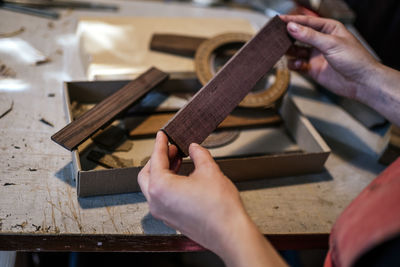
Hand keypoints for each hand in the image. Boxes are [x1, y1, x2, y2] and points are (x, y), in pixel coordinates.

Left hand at [138, 132, 247, 254]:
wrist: (229, 233)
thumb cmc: (219, 208)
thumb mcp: (209, 171)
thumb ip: (198, 155)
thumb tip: (194, 149)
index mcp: (161, 187)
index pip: (156, 159)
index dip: (160, 144)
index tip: (162, 136)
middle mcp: (156, 202)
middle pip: (147, 174)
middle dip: (158, 158)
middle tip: (172, 148)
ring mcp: (162, 213)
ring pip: (153, 187)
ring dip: (163, 171)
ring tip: (178, 160)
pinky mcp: (171, 219)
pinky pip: (162, 198)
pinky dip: (167, 184)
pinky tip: (182, 177)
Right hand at [280, 15, 399, 126]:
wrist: (361, 83)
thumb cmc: (355, 60)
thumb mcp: (331, 44)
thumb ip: (309, 36)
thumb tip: (292, 27)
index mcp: (328, 29)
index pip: (306, 22)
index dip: (292, 21)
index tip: (279, 20)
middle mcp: (321, 41)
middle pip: (299, 35)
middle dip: (288, 36)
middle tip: (277, 37)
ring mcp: (316, 55)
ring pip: (296, 50)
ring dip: (290, 51)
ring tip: (285, 51)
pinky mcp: (313, 69)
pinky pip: (298, 65)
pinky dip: (294, 65)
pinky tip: (298, 65)